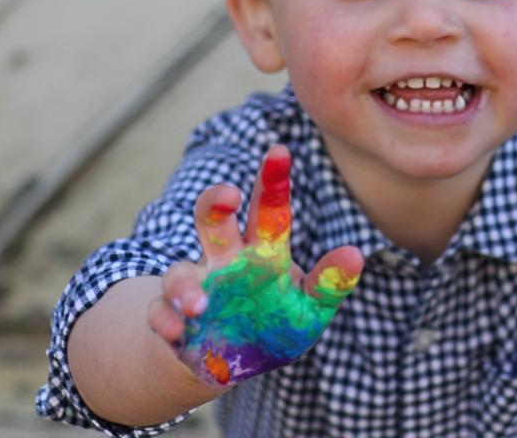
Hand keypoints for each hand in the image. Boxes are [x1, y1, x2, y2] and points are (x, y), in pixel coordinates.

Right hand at [147, 146, 363, 387]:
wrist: (236, 365)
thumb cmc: (277, 324)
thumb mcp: (310, 308)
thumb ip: (329, 283)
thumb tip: (356, 255)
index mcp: (262, 251)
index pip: (268, 210)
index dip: (272, 181)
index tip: (279, 150)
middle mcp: (225, 261)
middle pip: (214, 219)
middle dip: (216, 202)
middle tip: (229, 195)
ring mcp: (197, 287)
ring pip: (179, 271)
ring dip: (186, 286)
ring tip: (200, 305)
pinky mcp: (174, 319)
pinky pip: (160, 312)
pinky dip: (165, 319)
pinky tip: (178, 331)